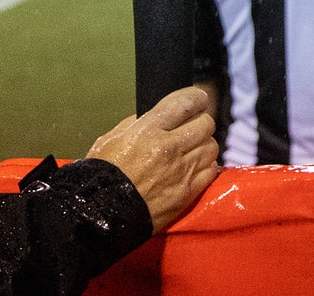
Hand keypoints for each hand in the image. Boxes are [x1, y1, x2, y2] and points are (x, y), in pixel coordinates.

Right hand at [86, 86, 219, 232]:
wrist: (101, 215)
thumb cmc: (102, 176)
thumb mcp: (111, 138)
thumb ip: (137, 123)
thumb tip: (157, 115)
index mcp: (148, 130)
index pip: (187, 102)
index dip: (197, 97)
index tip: (198, 99)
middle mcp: (169, 147)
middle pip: (206, 123)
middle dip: (200, 122)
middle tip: (192, 128)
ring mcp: (181, 171)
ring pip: (211, 146)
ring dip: (204, 145)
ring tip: (191, 150)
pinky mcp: (188, 193)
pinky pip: (211, 170)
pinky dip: (206, 167)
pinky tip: (194, 168)